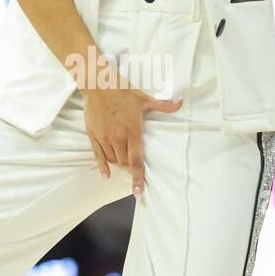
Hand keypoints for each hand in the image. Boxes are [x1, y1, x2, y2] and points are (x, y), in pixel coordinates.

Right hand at [83, 63, 182, 195]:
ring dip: (119, 165)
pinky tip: (107, 174)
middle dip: (130, 169)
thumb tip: (181, 102)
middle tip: (134, 169)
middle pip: (124, 163)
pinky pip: (98, 155)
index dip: (138, 178)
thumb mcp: (145, 98)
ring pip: (113, 160)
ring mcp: (104, 136)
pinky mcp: (93, 134)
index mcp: (133, 131)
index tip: (139, 191)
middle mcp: (118, 137)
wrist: (98, 83)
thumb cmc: (122, 90)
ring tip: (124, 163)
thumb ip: (164, 105)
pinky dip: (103, 166)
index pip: (136, 161)